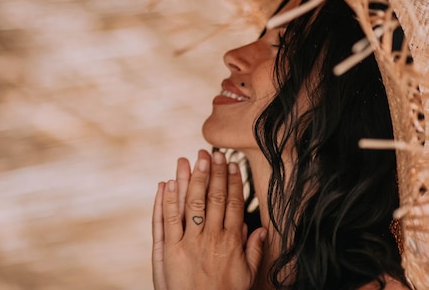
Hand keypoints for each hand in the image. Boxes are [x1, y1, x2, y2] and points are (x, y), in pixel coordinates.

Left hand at [152, 150, 266, 289]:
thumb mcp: (247, 276)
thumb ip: (254, 251)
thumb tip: (262, 229)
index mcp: (231, 241)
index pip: (233, 203)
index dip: (231, 182)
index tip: (230, 164)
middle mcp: (211, 238)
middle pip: (213, 198)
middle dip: (211, 173)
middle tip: (210, 153)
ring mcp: (188, 243)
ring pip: (190, 204)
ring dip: (189, 179)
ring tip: (189, 159)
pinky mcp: (169, 250)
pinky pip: (167, 220)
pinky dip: (166, 200)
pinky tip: (167, 184)